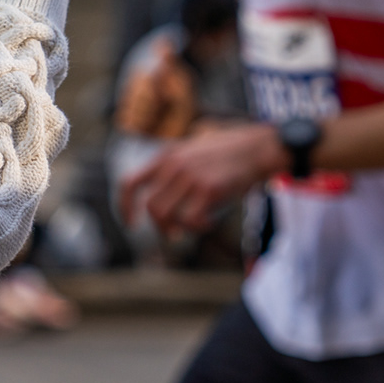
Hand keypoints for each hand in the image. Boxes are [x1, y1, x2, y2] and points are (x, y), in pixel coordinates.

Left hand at [122, 123, 284, 234]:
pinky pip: (191, 220)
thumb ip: (175, 167)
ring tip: (193, 228)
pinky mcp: (208, 189)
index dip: (125, 207)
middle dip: (160, 226)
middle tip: (173, 234)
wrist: (259, 148)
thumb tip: (164, 198)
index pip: (130, 183)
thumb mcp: (193, 149)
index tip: (130, 223)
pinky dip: (198, 227)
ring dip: (177, 229)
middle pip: (151, 207)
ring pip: (166, 216)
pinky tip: (210, 222)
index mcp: (166, 156)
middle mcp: (173, 165)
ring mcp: (190, 177)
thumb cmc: (229, 152)